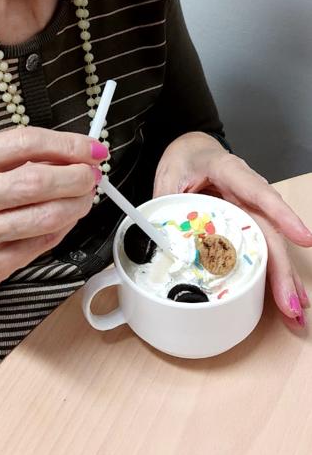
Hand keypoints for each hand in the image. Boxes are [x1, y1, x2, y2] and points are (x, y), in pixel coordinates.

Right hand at [0, 127, 104, 324]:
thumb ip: (16, 158)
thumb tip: (73, 154)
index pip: (23, 143)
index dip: (66, 144)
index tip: (92, 149)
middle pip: (35, 181)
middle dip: (76, 177)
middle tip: (91, 176)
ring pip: (43, 217)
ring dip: (76, 205)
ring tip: (84, 198)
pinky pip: (40, 244)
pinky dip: (62, 229)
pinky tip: (66, 219)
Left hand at [153, 132, 311, 326]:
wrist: (193, 148)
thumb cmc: (186, 158)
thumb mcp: (169, 176)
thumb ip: (164, 205)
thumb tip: (156, 240)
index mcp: (228, 171)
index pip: (258, 192)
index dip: (281, 215)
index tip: (302, 238)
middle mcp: (246, 191)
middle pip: (269, 229)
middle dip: (282, 267)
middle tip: (291, 301)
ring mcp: (250, 207)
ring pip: (271, 242)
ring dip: (283, 275)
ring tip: (293, 306)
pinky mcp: (247, 221)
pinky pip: (262, 245)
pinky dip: (272, 270)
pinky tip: (282, 292)